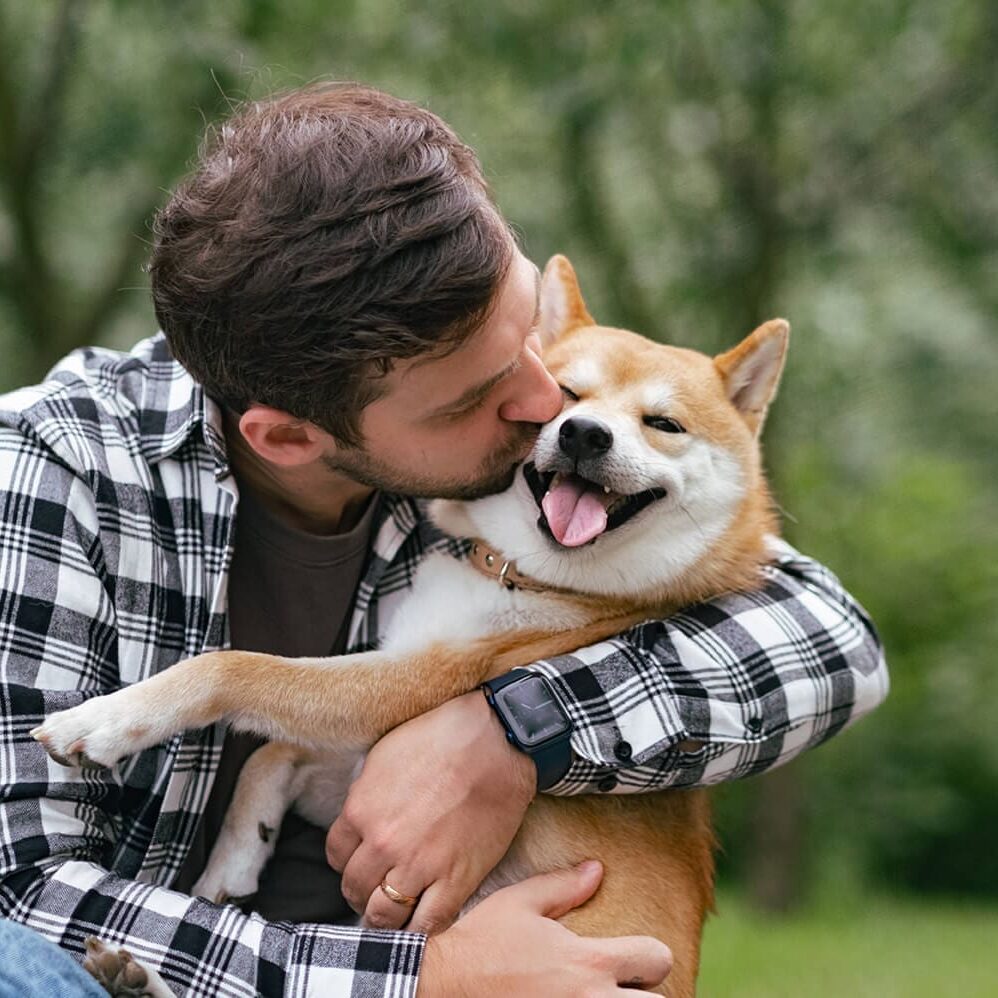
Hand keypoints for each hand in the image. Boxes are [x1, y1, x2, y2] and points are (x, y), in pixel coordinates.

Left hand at [325, 690, 536, 932]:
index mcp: (361, 810)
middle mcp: (383, 845)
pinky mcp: (455, 881)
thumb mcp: (385, 755)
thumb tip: (361, 815)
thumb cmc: (443, 738)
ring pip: (383, 916)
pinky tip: (421, 919)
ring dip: (383, 916)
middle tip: (374, 887)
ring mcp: (419, 867)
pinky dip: (420, 929)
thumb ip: (365, 794)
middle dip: (361, 889)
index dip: (348, 858)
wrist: (496, 742)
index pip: (336, 854)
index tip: (360, 858)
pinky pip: (427, 925)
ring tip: (394, 910)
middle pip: (354, 887)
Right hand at [417, 861, 672, 995]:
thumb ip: (563, 887)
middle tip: (623, 987)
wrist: (443, 985)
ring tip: (602, 996)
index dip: (649, 955)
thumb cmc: (481, 942)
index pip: (657, 959)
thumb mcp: (520, 903)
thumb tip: (596, 870)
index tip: (633, 958)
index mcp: (588, 961)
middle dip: (645, 995)